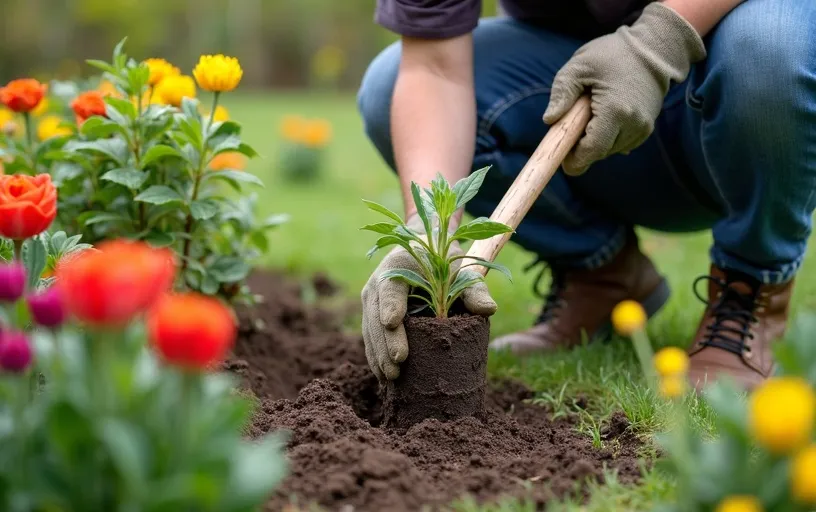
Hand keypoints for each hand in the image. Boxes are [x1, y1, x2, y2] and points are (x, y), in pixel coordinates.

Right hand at [360, 218, 497, 381]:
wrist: (426, 254)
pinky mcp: (372, 315)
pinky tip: (384, 377)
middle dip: (385, 340)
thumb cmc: (446, 264)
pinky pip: (370, 337)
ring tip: (391, 378)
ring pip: (369, 328)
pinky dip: (375, 356)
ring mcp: (371, 300)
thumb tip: (490, 309)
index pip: (391, 286)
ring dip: (378, 354)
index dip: (391, 303)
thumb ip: (474, 289)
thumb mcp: (461, 272)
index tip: (393, 322)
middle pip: (376, 312)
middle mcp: (378, 281)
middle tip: (398, 362)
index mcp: (399, 265)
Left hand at [543, 3, 705, 174]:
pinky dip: (608, 137)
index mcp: (615, 111)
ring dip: (594, 141)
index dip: (574, 160)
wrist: (654, 48)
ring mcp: (643, 128)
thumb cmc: (613, 53)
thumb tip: (549, 120)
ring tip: (588, 115)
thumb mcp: (579, 66)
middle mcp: (633, 124)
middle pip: (599, 153)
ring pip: (609, 150)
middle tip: (569, 128)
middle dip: (581, 148)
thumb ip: (562, 93)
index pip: (591, 151)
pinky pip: (620, 143)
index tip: (561, 158)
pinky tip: (603, 117)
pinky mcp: (647, 128)